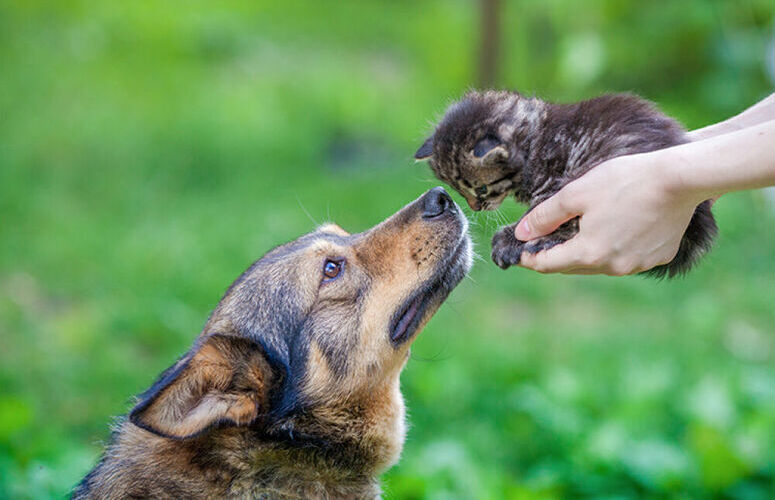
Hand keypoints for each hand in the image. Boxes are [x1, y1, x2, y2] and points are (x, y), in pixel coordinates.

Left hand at [514, 152, 703, 275]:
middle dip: (556, 255)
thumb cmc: (625, 181)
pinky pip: (628, 257)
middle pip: (573, 266)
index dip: (529, 257)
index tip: (519, 251)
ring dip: (587, 252)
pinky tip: (617, 227)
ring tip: (581, 232)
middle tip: (543, 240)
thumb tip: (521, 233)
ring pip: (600, 263)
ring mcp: (638, 265)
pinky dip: (616, 247)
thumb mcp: (576, 193)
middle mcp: (613, 267)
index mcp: (589, 253)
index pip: (548, 264)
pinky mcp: (658, 257)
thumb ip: (545, 216)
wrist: (680, 178)